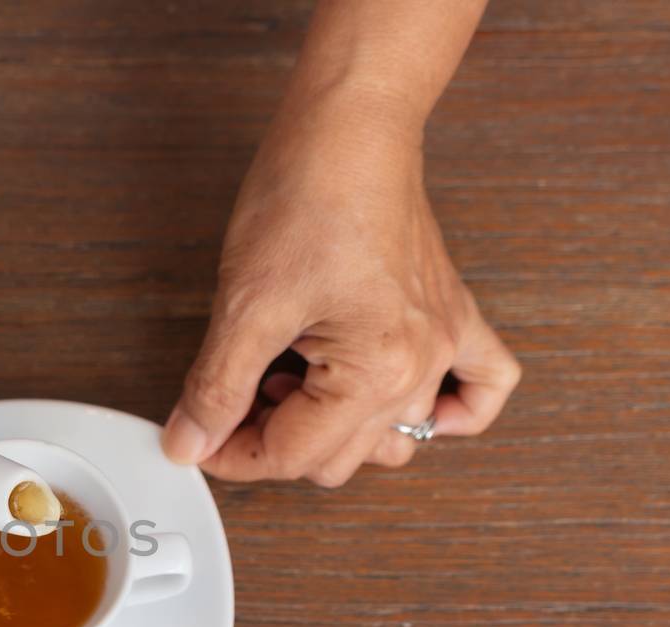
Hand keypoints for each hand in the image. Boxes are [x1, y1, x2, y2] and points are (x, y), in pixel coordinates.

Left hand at [163, 86, 520, 484]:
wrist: (350, 126)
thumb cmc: (307, 196)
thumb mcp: (245, 304)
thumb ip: (217, 386)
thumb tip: (190, 441)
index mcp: (376, 372)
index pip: (294, 456)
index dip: (231, 455)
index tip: (195, 439)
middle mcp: (421, 365)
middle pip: (340, 457)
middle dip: (274, 442)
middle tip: (226, 405)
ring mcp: (443, 341)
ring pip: (395, 437)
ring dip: (336, 431)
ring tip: (289, 385)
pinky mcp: (450, 314)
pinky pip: (480, 389)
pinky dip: (449, 412)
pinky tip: (399, 404)